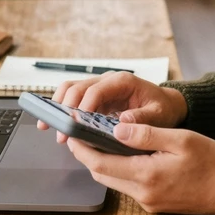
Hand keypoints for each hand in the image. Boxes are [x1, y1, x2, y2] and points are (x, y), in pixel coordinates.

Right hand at [35, 72, 187, 142]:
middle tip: (62, 133)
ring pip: (71, 89)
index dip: (83, 106)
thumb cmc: (162, 109)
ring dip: (58, 106)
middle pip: (78, 87)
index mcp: (123, 81)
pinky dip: (62, 109)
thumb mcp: (158, 115)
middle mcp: (108, 80)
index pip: (96, 90)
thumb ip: (143, 119)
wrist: (166, 104)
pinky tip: (55, 124)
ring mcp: (100, 87)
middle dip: (65, 109)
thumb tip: (124, 123)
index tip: (75, 124)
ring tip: (49, 126)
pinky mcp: (95, 97)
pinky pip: (74, 98)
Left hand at [66, 122, 214, 214]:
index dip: (82, 148)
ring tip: (97, 140)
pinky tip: (123, 155)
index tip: (72, 133)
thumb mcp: (181, 139)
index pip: (101, 164)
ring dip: (102, 163)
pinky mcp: (154, 204)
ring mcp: (148, 202)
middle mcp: (143, 193)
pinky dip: (119, 170)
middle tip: (79, 134)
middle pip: (102, 175)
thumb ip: (147, 134)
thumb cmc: (212, 163)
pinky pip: (127, 186)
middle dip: (87, 155)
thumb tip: (117, 129)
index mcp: (147, 175)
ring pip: (113, 182)